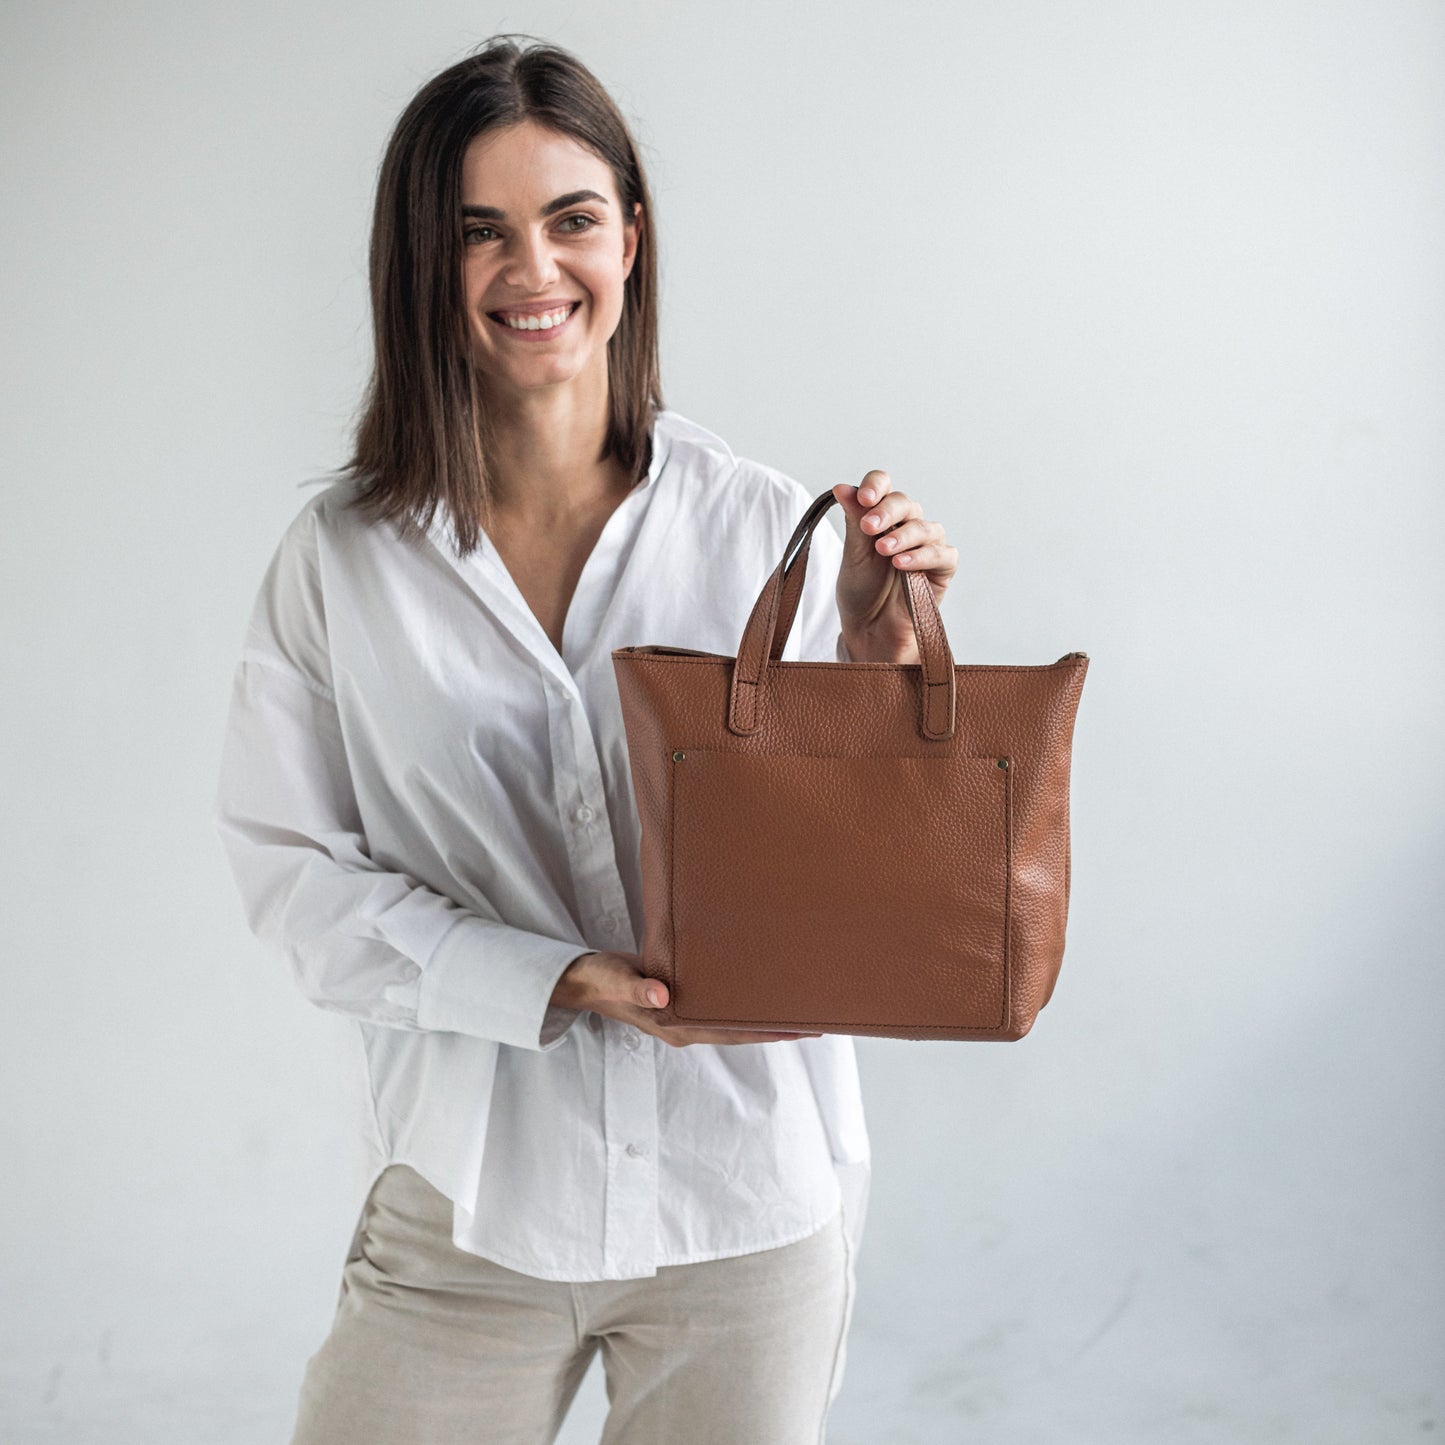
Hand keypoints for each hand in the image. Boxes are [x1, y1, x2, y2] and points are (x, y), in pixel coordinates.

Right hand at [550, 951, 821, 1047]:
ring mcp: (684, 1017)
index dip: (767, 1032)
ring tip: (800, 1006)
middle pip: (741, 1032)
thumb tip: (663, 997)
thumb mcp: (615, 979)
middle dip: (778, 1027)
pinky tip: (760, 991)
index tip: (802, 1028)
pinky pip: (721, 1008)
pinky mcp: (682, 1003)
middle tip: (820, 1019)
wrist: (582, 979)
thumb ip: (636, 988)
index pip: (731, 1032)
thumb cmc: (599, 977)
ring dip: (763, 1016)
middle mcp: (686, 1026)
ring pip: (733, 1022)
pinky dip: (744, 1003)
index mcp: (676, 1024)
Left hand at [831, 470, 958, 663]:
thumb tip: (841, 486)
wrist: (869, 629)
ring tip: (884, 550)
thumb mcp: (853, 554)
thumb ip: (853, 521)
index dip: (876, 485)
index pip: (884, 486)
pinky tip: (902, 564)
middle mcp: (907, 525)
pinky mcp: (942, 569)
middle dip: (887, 512)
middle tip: (868, 528)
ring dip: (904, 536)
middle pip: (905, 503)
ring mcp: (927, 546)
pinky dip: (923, 557)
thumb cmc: (861, 591)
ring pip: (926, 528)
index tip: (862, 497)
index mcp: (882, 516)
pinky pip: (942, 554)